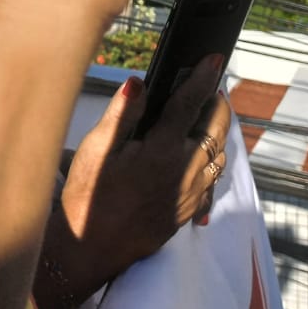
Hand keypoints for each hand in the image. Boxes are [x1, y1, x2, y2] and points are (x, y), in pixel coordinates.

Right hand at [49, 58, 232, 297]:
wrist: (92, 248)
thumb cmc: (88, 198)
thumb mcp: (96, 150)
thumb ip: (122, 114)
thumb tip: (140, 83)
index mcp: (161, 151)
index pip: (190, 104)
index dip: (202, 77)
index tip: (213, 60)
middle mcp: (184, 172)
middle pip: (217, 130)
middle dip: (218, 104)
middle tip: (212, 88)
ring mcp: (190, 195)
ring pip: (219, 156)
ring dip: (217, 133)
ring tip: (206, 118)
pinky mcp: (188, 211)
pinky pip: (212, 181)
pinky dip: (212, 162)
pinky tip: (197, 158)